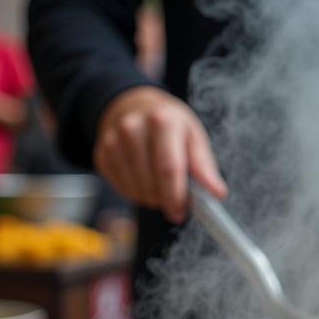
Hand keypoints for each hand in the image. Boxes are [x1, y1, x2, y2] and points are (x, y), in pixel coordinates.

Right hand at [94, 86, 226, 220]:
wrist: (133, 105)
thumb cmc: (169, 124)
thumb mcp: (192, 135)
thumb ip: (204, 166)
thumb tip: (217, 193)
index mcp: (162, 121)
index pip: (168, 168)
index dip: (175, 196)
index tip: (180, 212)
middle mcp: (133, 128)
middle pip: (150, 183)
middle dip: (165, 199)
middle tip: (175, 199)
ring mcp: (113, 140)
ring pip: (134, 189)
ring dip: (151, 198)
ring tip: (160, 185)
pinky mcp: (101, 153)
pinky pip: (119, 188)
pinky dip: (135, 192)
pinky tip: (143, 179)